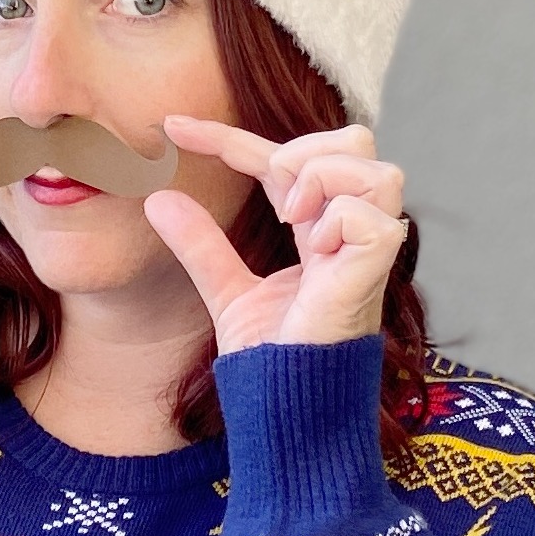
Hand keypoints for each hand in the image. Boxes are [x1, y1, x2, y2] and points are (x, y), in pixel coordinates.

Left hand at [144, 118, 407, 352]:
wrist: (284, 408)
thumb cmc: (272, 359)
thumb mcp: (227, 291)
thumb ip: (202, 245)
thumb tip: (158, 199)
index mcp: (320, 231)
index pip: (286, 160)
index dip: (228, 136)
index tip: (172, 127)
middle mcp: (349, 234)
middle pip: (358, 143)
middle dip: (307, 149)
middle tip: (272, 194)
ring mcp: (366, 253)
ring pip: (376, 170)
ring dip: (323, 179)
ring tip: (290, 218)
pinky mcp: (372, 275)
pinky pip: (372, 219)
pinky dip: (338, 219)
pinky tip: (314, 246)